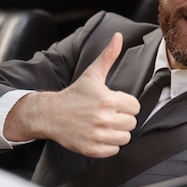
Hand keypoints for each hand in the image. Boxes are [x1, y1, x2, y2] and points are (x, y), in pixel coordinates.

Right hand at [4, 33, 140, 157]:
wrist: (51, 114)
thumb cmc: (75, 94)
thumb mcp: (92, 74)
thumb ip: (108, 56)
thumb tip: (119, 36)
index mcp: (107, 99)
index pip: (135, 107)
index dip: (125, 104)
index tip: (114, 103)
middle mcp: (104, 118)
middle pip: (132, 123)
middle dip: (122, 118)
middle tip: (108, 114)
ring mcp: (98, 135)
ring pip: (125, 138)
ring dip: (117, 132)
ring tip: (104, 124)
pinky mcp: (92, 149)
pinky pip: (115, 150)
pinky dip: (109, 145)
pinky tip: (98, 134)